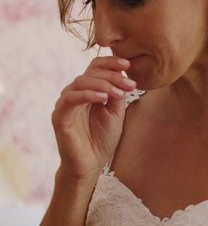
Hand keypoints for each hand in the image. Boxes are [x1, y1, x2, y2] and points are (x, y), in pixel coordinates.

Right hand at [51, 56, 136, 184]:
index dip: (111, 62)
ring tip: (118, 93)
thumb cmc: (102, 139)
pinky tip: (103, 99)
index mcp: (88, 90)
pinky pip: (70, 98)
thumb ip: (117, 94)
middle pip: (90, 72)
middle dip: (113, 75)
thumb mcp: (116, 113)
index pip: (95, 67)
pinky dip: (88, 95)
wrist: (91, 164)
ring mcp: (65, 104)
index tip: (128, 64)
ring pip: (81, 82)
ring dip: (103, 84)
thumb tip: (122, 75)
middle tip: (130, 84)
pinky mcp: (60, 116)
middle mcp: (75, 94)